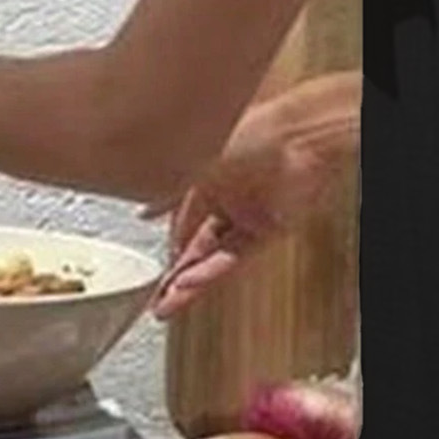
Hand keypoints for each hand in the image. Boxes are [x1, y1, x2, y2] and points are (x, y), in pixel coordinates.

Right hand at [147, 94, 347, 319]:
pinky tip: (190, 284)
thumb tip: (144, 212)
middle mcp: (230, 200)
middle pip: (199, 248)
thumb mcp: (191, 167)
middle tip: (159, 300)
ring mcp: (250, 217)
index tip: (156, 269)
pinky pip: (235, 258)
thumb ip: (167, 196)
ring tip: (168, 304)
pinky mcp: (270, 231)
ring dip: (192, 283)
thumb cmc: (247, 133)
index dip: (169, 246)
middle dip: (177, 275)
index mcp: (210, 179)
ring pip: (215, 259)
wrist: (294, 135)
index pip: (184, 221)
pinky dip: (211, 272)